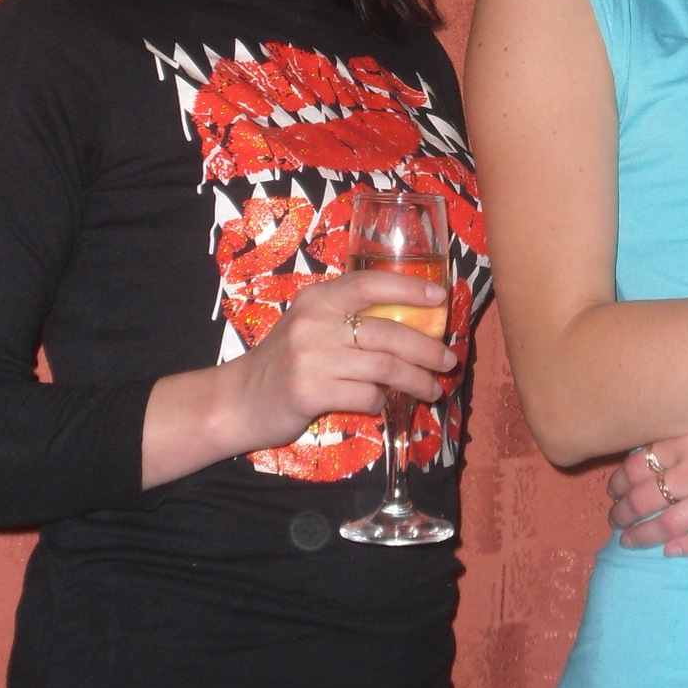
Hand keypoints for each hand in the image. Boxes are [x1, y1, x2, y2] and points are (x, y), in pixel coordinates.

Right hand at [222, 269, 454, 450]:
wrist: (240, 399)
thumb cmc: (288, 361)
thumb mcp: (312, 326)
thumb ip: (350, 318)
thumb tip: (414, 322)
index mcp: (318, 299)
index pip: (369, 283)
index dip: (409, 288)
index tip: (440, 299)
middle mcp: (314, 323)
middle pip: (388, 332)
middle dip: (427, 349)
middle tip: (448, 361)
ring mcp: (311, 358)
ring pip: (384, 367)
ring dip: (417, 381)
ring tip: (432, 389)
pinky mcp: (309, 392)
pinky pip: (365, 395)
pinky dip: (381, 401)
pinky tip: (381, 403)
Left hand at [608, 379, 687, 557]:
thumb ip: (686, 420)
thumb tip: (653, 437)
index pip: (634, 467)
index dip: (617, 485)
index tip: (612, 492)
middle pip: (646, 499)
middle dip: (623, 514)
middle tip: (614, 521)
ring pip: (672, 524)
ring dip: (645, 536)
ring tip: (631, 541)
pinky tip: (673, 551)